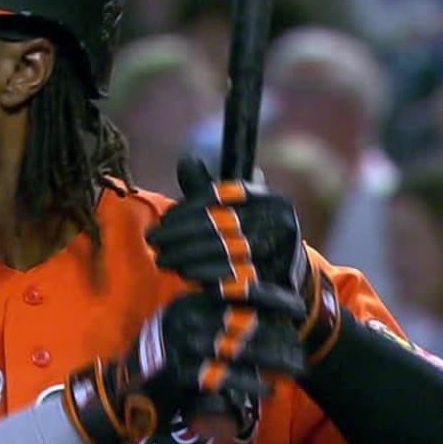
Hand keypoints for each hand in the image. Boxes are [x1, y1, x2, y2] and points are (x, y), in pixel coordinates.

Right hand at [62, 289, 306, 443]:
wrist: (122, 393)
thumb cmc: (163, 364)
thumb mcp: (185, 331)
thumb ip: (217, 323)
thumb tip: (264, 321)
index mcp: (188, 301)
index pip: (236, 289)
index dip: (271, 296)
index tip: (296, 306)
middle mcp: (185, 317)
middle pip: (244, 320)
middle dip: (278, 336)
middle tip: (300, 351)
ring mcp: (181, 343)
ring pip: (239, 347)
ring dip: (272, 360)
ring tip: (294, 370)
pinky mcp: (180, 372)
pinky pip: (224, 376)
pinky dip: (249, 384)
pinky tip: (267, 391)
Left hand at [146, 157, 342, 359]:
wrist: (289, 275)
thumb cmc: (250, 236)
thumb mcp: (233, 211)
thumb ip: (208, 191)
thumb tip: (187, 161)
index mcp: (269, 200)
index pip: (220, 197)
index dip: (186, 209)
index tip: (163, 220)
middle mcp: (280, 222)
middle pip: (219, 224)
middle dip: (179, 234)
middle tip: (153, 242)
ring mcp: (283, 252)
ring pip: (224, 251)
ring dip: (188, 256)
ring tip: (163, 259)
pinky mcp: (278, 281)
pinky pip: (236, 279)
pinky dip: (209, 277)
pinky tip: (187, 277)